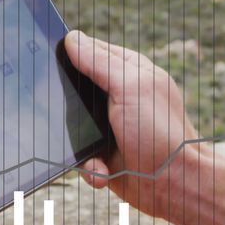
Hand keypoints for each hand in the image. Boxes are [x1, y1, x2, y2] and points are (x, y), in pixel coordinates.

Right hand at [65, 30, 207, 219]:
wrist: (175, 185)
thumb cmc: (160, 133)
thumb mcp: (130, 88)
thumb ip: (100, 63)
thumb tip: (72, 39)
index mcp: (130, 73)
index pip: (93, 51)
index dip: (70, 54)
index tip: (49, 59)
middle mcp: (120, 97)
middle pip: (77, 90)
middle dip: (67, 105)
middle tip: (67, 112)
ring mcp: (112, 127)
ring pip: (73, 126)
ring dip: (76, 142)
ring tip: (93, 150)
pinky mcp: (105, 155)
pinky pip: (81, 156)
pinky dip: (90, 166)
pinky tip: (102, 169)